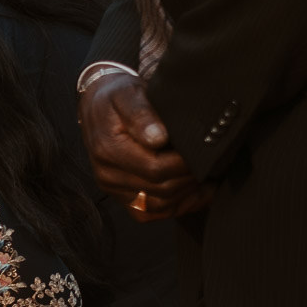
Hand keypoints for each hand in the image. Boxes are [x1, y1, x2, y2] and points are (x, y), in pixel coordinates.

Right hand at [78, 73, 205, 219]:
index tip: (202, 148)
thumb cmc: (117, 97)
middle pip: (160, 189)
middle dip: (190, 177)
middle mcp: (107, 175)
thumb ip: (142, 113)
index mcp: (108, 150)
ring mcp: (113, 189)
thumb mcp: (128, 94)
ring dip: (186, 193)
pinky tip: (194, 188)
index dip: (185, 163)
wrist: (97, 106)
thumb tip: (158, 138)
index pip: (155, 168)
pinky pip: (151, 212)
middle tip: (210, 160)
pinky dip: (177, 205)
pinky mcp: (121, 197)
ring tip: (205, 173)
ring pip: (159, 205)